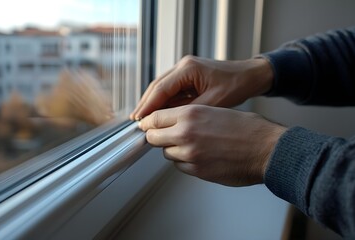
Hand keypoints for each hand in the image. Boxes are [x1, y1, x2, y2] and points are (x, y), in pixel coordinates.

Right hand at [130, 55, 272, 119]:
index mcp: (188, 69)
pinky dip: (163, 101)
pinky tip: (158, 113)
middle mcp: (183, 66)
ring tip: (143, 119)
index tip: (139, 120)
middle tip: (135, 121)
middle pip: (156, 86)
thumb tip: (170, 122)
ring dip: (152, 103)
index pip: (161, 89)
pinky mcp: (188, 75)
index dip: (148, 106)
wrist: (250, 75)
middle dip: (145, 104)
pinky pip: (170, 89)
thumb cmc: (236, 85)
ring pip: (161, 87)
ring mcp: (184, 69)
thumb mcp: (213, 103)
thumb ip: (189, 111)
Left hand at [138, 105, 285, 185]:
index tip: (147, 124)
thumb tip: (172, 122)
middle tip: (163, 136)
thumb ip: (190, 117)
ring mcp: (190, 155)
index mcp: (190, 114)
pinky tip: (200, 156)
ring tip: (192, 145)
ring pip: (167, 153)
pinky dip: (184, 162)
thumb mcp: (215, 110)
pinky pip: (180, 166)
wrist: (267, 149)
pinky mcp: (197, 171)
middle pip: (153, 137)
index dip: (149, 122)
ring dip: (173, 149)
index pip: (154, 118)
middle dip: (156, 136)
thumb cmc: (248, 128)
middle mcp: (185, 134)